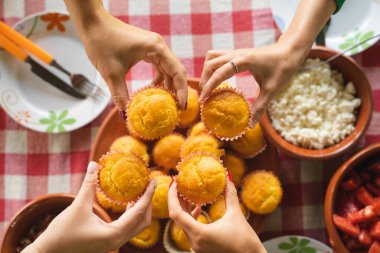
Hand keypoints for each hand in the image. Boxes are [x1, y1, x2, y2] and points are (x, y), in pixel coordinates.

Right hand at [22, 162, 156, 252]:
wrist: (48, 252)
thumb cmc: (62, 232)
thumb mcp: (77, 205)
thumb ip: (88, 184)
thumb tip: (93, 164)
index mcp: (113, 235)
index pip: (138, 213)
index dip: (148, 195)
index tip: (154, 182)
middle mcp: (117, 241)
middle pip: (143, 222)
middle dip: (148, 203)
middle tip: (149, 185)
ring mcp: (113, 244)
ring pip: (136, 226)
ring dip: (140, 209)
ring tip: (139, 192)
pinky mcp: (108, 242)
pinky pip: (127, 228)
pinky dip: (132, 215)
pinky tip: (128, 203)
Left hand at [69, 7, 187, 115]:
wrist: (92, 22)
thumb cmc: (102, 42)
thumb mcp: (111, 73)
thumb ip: (120, 95)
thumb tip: (125, 115)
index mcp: (156, 49)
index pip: (178, 72)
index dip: (182, 91)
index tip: (181, 107)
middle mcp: (159, 46)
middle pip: (176, 71)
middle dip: (178, 90)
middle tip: (176, 109)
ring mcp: (154, 46)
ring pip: (168, 69)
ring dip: (168, 85)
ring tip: (166, 102)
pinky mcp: (147, 48)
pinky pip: (159, 66)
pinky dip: (159, 79)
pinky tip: (152, 89)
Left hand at [168, 179, 265, 252]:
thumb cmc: (245, 241)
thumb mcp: (236, 214)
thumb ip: (230, 195)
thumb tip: (227, 178)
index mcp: (199, 233)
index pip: (175, 213)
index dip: (172, 196)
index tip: (174, 183)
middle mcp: (194, 242)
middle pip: (177, 218)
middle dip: (177, 199)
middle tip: (179, 184)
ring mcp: (197, 246)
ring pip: (184, 224)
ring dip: (184, 208)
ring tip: (186, 192)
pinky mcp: (201, 247)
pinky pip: (191, 229)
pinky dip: (191, 217)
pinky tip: (198, 207)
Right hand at [199, 42, 304, 124]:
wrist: (291, 50)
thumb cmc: (283, 67)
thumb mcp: (272, 89)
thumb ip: (260, 107)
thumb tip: (250, 126)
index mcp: (243, 61)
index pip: (219, 73)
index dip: (209, 87)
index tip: (203, 100)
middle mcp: (236, 54)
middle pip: (210, 64)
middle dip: (204, 80)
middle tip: (205, 96)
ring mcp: (236, 52)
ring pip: (212, 58)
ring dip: (207, 71)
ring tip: (208, 87)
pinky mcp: (238, 54)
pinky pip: (218, 58)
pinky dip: (213, 68)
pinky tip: (218, 79)